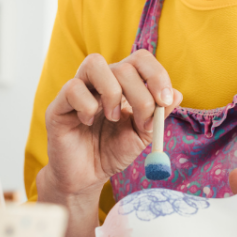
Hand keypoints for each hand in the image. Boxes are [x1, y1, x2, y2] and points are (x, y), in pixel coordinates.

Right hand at [43, 50, 182, 198]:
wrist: (87, 177)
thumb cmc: (112, 152)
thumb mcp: (142, 135)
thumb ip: (158, 114)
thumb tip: (177, 94)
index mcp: (122, 84)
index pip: (140, 59)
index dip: (156, 75)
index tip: (164, 100)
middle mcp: (100, 81)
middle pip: (123, 66)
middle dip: (141, 96)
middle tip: (143, 123)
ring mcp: (78, 89)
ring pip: (94, 63)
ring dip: (112, 92)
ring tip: (113, 118)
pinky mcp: (59, 104)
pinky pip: (73, 88)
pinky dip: (87, 107)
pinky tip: (88, 123)